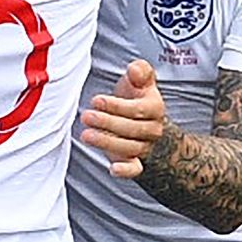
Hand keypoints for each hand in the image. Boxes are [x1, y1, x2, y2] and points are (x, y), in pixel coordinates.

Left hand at [79, 59, 169, 178]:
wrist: (142, 120)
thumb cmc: (136, 96)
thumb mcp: (139, 79)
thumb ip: (140, 71)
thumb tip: (135, 70)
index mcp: (155, 107)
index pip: (136, 109)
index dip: (115, 106)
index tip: (96, 100)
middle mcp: (152, 129)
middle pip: (130, 128)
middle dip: (107, 123)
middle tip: (87, 116)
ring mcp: (144, 146)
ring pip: (128, 147)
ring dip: (107, 142)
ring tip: (86, 135)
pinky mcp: (135, 161)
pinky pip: (135, 169)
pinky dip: (125, 171)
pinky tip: (113, 169)